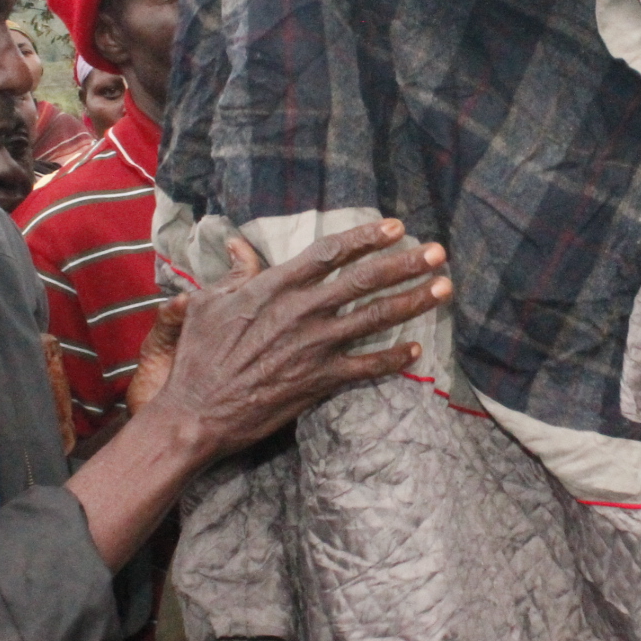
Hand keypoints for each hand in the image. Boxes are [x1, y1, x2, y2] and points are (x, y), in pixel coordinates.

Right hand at [138, 220, 449, 459]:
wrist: (196, 413)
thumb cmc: (199, 357)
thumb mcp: (208, 304)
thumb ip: (235, 274)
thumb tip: (240, 246)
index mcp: (276, 287)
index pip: (331, 253)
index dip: (367, 237)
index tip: (397, 227)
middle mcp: (302, 311)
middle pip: (364, 280)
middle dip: (406, 264)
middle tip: (439, 253)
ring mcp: (314, 346)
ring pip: (375, 319)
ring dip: (414, 302)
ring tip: (444, 289)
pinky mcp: (319, 380)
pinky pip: (368, 366)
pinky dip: (395, 358)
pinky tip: (417, 350)